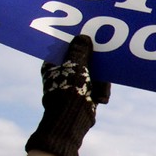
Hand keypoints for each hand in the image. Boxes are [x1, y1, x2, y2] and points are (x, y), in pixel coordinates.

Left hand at [24, 35, 110, 155]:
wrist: (73, 118)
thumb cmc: (69, 89)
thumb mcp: (76, 65)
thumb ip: (80, 50)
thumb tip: (83, 37)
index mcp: (52, 66)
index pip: (65, 48)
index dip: (78, 43)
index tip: (90, 38)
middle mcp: (61, 74)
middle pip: (81, 60)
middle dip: (94, 63)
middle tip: (103, 59)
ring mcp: (72, 85)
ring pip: (91, 72)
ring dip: (100, 80)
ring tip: (100, 89)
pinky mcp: (83, 94)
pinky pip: (95, 85)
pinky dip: (100, 90)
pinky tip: (100, 97)